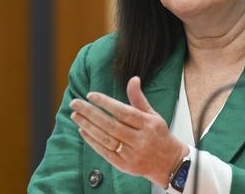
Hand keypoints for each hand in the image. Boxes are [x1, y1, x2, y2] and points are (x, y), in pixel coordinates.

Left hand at [69, 76, 188, 187]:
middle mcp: (140, 139)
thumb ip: (139, 98)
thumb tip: (133, 79)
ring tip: (76, 116)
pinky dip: (93, 142)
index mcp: (148, 124)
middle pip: (111, 125)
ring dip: (88, 127)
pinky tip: (83, 131)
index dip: (106, 103)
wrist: (169, 162)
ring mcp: (132, 154)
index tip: (91, 95)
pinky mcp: (125, 166)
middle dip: (91, 113)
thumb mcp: (153, 115)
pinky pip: (105, 153)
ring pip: (106, 139)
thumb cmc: (158, 135)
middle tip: (75, 103)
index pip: (124, 112)